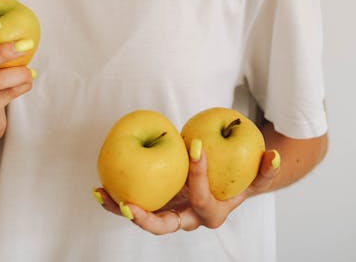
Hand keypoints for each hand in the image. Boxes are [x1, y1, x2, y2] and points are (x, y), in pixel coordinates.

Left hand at [94, 145, 279, 233]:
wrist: (230, 186)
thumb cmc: (241, 177)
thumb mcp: (256, 176)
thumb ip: (265, 170)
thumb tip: (272, 155)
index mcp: (212, 213)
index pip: (201, 197)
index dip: (198, 173)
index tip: (193, 146)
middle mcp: (189, 218)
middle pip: (166, 225)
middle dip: (147, 219)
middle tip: (130, 205)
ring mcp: (171, 213)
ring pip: (145, 218)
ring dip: (122, 208)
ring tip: (101, 194)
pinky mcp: (159, 204)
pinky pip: (136, 204)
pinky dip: (117, 199)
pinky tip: (99, 188)